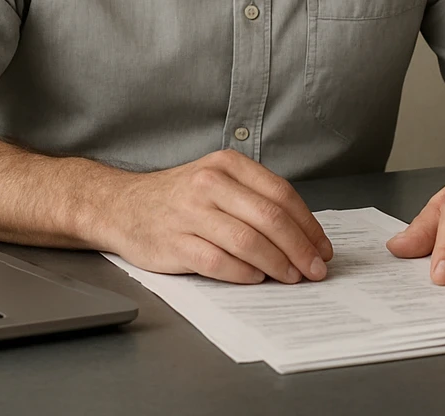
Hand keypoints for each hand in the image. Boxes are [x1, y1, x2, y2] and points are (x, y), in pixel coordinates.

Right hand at [104, 148, 333, 284]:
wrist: (122, 206)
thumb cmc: (179, 198)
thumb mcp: (217, 180)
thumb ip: (255, 199)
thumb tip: (303, 235)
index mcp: (227, 165)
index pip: (281, 195)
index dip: (308, 225)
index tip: (322, 248)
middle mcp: (209, 184)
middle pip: (270, 218)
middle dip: (300, 249)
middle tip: (315, 270)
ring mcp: (190, 213)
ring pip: (248, 242)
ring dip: (277, 264)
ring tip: (292, 278)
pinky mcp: (174, 243)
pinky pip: (218, 263)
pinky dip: (243, 274)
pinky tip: (256, 279)